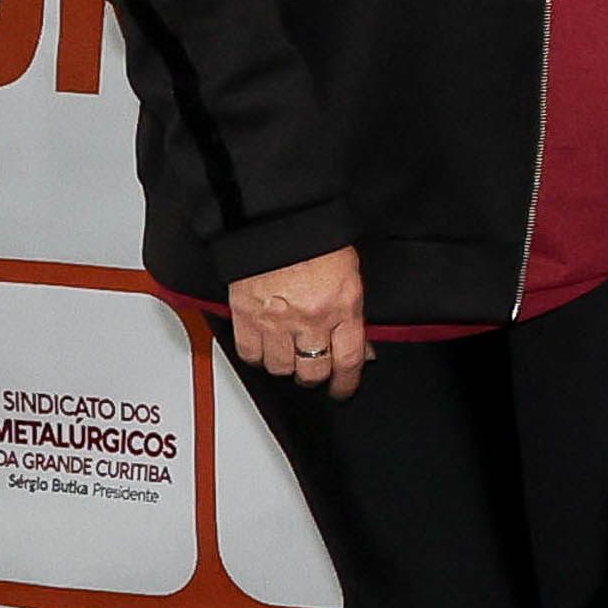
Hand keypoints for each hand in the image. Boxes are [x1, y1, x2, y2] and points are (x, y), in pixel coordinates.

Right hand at [216, 247, 368, 399]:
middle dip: (315, 376)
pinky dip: (257, 356)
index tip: (344, 389)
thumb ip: (354, 314)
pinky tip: (264, 348)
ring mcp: (275, 320)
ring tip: (289, 356)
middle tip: (315, 370)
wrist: (276, 218)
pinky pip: (250, 354)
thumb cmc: (315, 238)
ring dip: (286, 366)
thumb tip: (362, 347)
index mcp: (342, 306)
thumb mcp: (350, 274)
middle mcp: (309, 318)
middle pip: (312, 370)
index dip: (347, 382)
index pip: (349, 361)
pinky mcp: (246, 316)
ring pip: (280, 368)